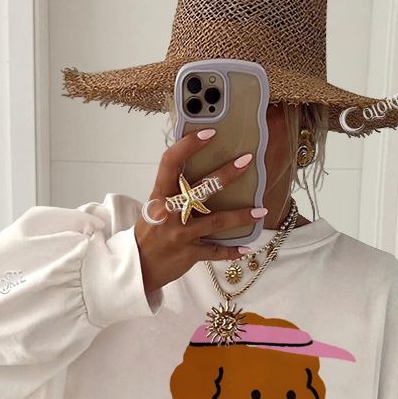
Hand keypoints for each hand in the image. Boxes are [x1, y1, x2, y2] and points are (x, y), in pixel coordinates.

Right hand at [135, 129, 266, 293]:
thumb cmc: (149, 233)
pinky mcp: (189, 253)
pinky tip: (246, 248)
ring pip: (216, 221)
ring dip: (240, 216)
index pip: (171, 162)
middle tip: (246, 161)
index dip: (189, 145)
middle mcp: (169, 213)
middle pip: (201, 189)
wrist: (137, 266)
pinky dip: (231, 251)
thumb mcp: (154, 207)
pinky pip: (215, 251)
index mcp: (159, 196)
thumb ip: (172, 192)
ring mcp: (180, 234)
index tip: (209, 132)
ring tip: (260, 211)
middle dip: (226, 175)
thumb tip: (200, 172)